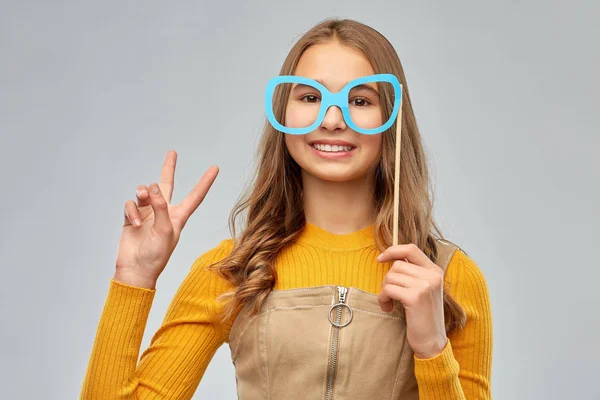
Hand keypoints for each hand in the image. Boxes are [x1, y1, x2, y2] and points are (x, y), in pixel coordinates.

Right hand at [114, 150, 218, 288]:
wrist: (136, 270)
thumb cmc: (156, 255)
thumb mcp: (165, 230)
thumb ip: (160, 206)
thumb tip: (153, 186)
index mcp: (179, 216)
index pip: (195, 195)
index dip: (205, 182)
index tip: (215, 168)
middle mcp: (163, 212)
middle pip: (167, 185)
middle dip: (168, 168)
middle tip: (172, 153)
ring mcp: (147, 214)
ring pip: (145, 191)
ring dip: (143, 192)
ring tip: (143, 198)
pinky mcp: (131, 218)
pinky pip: (130, 204)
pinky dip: (131, 210)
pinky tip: (134, 223)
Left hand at [376, 244, 447, 358]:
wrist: (432, 342)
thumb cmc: (423, 317)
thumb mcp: (423, 290)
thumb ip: (413, 274)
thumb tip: (391, 258)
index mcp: (435, 271)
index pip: (411, 248)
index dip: (393, 250)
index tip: (380, 259)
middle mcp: (432, 275)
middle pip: (397, 265)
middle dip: (387, 279)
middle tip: (389, 295)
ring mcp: (425, 285)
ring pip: (391, 276)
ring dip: (384, 291)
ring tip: (389, 303)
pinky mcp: (415, 297)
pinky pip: (388, 289)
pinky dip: (383, 299)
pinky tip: (388, 308)